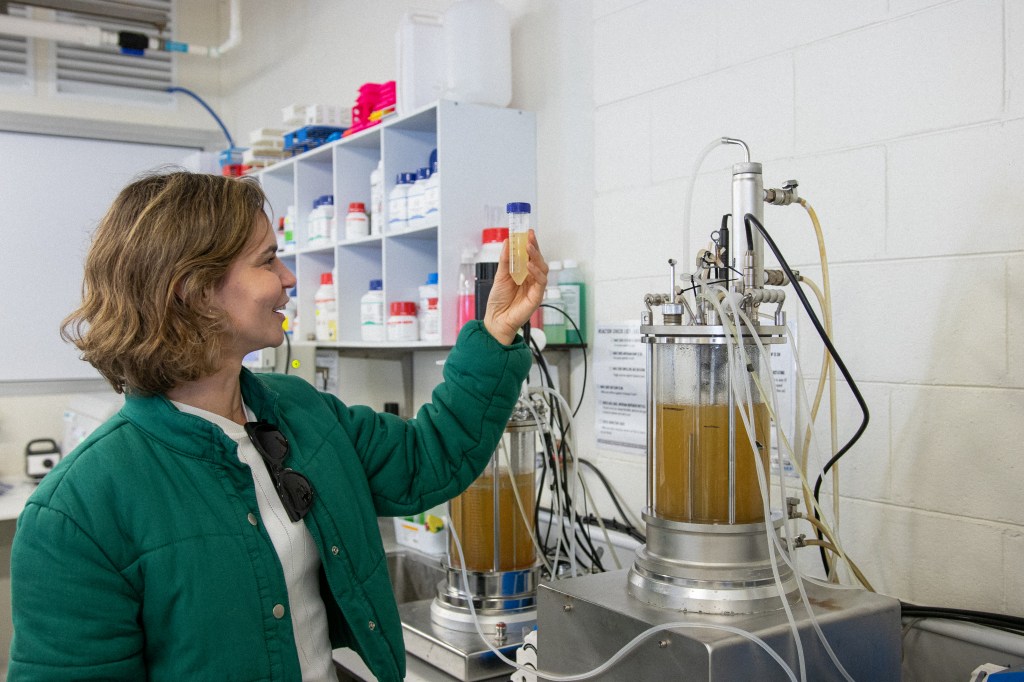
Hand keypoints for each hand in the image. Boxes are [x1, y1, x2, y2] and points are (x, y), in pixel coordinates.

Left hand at [483, 230, 547, 344]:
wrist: (496, 320)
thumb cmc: (499, 301)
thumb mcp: (500, 276)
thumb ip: (505, 260)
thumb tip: (508, 242)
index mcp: (523, 273)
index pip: (530, 256)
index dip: (530, 243)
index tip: (527, 232)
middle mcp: (531, 279)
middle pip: (538, 259)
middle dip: (534, 247)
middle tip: (529, 236)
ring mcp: (535, 287)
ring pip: (542, 268)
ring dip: (536, 256)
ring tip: (528, 247)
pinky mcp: (537, 297)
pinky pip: (541, 282)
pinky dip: (536, 272)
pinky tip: (529, 266)